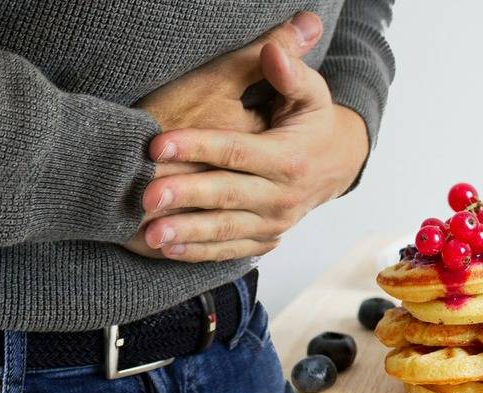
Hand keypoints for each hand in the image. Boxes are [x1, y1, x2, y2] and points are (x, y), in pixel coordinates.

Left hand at [139, 41, 369, 261]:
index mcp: (288, 159)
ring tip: (150, 233)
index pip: (236, 152)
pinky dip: (198, 253)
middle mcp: (282, 196)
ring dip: (186, 233)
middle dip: (185, 196)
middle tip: (146, 196)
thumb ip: (290, 73)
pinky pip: (229, 250)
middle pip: (226, 195)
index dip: (196, 146)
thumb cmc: (313, 123)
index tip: (157, 144)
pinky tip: (167, 249)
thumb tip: (272, 49)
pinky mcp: (264, 240)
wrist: (336, 165)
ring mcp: (273, 223)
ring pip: (225, 230)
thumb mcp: (312, 94)